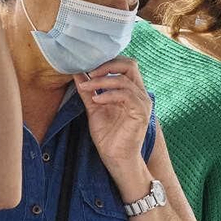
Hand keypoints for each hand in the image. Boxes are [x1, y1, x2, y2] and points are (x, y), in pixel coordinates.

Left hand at [76, 58, 153, 180]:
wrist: (115, 158)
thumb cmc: (108, 136)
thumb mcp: (94, 108)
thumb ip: (88, 90)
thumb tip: (78, 73)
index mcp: (131, 91)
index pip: (124, 65)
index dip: (107, 62)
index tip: (87, 68)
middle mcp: (140, 94)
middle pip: (130, 65)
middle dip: (107, 65)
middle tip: (89, 72)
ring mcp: (142, 103)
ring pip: (124, 79)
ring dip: (102, 81)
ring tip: (86, 87)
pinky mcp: (141, 113)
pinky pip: (126, 95)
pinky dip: (109, 94)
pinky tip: (96, 99)